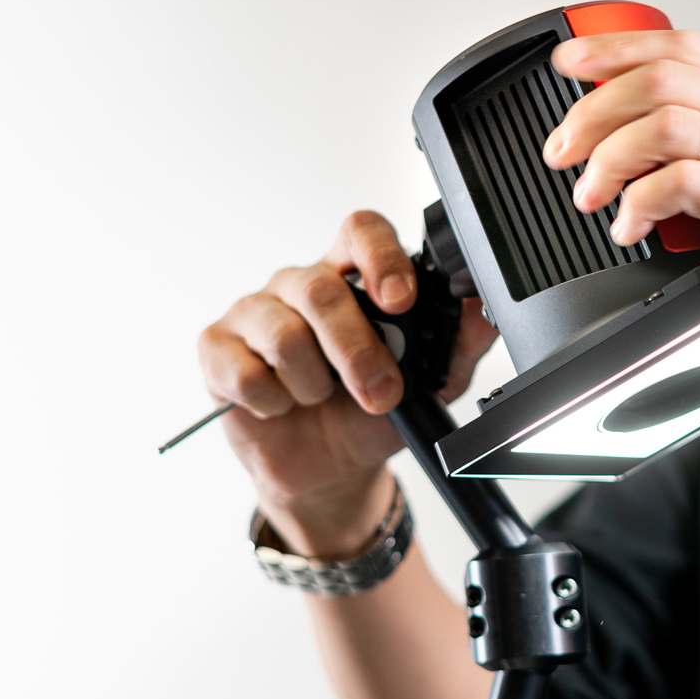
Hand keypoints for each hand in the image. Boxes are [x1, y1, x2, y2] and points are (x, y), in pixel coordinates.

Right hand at [197, 210, 497, 555]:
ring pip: (284, 335)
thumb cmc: (372, 412)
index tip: (401, 300)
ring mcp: (254, 312)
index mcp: (353, 277)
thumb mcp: (431, 382)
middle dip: (356, 351)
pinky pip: (244, 371)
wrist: (330, 468)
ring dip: (315, 385)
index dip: (379, 257)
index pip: (361, 230)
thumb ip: (460, 341)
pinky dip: (273, 402)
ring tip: (321, 397)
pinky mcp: (217, 348)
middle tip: (380, 391)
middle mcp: (301, 284)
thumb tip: (482, 308)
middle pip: (321, 290)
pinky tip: (281, 406)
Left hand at [544, 30, 699, 343]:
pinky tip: (630, 227)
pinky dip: (640, 203)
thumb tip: (676, 165)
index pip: (685, 44)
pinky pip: (685, 185)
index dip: (615, 47)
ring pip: (664, 123)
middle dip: (591, 109)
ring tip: (587, 194)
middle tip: (560, 148)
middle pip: (661, 76)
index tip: (568, 66)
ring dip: (606, 157)